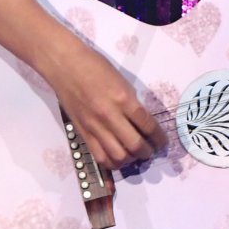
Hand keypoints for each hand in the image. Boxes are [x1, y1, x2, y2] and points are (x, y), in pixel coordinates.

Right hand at [39, 41, 168, 170]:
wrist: (65, 66)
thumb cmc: (95, 66)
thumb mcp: (121, 81)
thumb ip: (131, 103)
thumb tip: (141, 122)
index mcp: (123, 99)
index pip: (147, 125)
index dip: (159, 137)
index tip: (163, 142)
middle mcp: (110, 115)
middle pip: (135, 145)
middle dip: (147, 152)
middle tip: (150, 151)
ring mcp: (95, 126)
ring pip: (117, 156)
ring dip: (130, 159)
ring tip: (134, 155)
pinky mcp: (82, 133)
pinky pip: (99, 156)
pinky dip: (111, 162)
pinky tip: (117, 157)